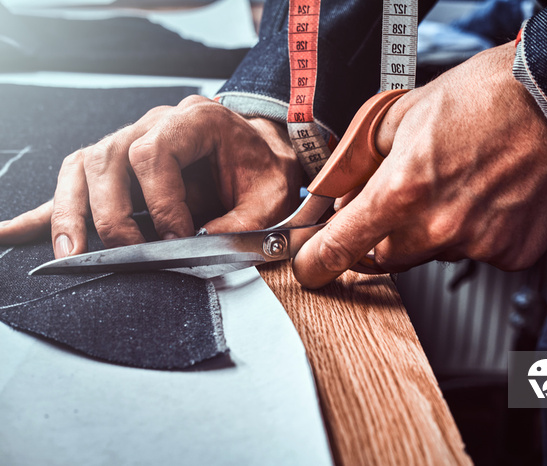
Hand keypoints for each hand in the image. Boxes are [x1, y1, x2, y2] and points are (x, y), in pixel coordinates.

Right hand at [0, 95, 303, 258]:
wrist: (263, 155)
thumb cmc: (265, 172)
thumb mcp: (271, 196)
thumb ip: (244, 222)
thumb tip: (199, 251)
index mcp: (196, 120)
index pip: (154, 152)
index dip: (159, 199)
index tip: (177, 236)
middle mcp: (155, 124)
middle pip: (108, 157)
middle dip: (112, 214)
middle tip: (129, 252)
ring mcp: (130, 140)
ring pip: (82, 167)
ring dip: (70, 213)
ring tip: (68, 253)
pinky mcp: (117, 167)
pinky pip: (74, 182)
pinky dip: (45, 211)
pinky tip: (9, 233)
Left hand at [293, 41, 546, 287]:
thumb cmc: (481, 98)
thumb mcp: (397, 115)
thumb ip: (351, 161)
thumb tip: (326, 193)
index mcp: (403, 188)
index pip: (342, 246)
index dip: (318, 262)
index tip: (311, 268)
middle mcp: (439, 225)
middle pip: (386, 256)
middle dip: (386, 232)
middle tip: (411, 192)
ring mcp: (479, 244)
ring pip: (433, 254)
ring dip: (434, 230)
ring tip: (459, 184)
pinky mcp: (512, 253)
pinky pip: (475, 254)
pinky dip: (474, 233)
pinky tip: (488, 197)